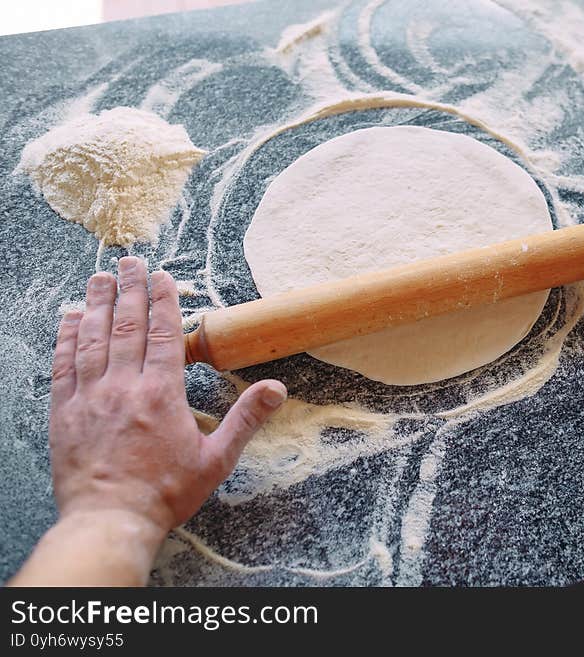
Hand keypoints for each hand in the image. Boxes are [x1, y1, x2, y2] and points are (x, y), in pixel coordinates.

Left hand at [49, 257, 286, 535]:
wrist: (111, 520)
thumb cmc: (166, 492)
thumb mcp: (217, 459)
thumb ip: (245, 419)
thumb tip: (277, 388)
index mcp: (161, 394)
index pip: (163, 334)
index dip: (163, 300)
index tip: (162, 276)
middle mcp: (123, 387)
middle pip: (127, 326)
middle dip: (130, 290)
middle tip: (130, 261)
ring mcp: (89, 397)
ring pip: (92, 338)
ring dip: (97, 304)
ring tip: (100, 276)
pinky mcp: (64, 412)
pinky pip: (63, 365)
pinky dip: (65, 337)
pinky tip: (68, 318)